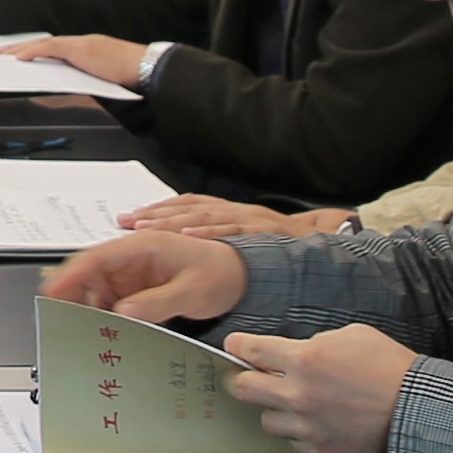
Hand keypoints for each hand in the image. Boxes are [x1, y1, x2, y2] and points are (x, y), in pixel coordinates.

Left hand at [7, 32, 153, 89]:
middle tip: (5, 52)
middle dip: (25, 46)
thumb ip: (89, 80)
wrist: (146, 67)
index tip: (25, 55)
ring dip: (23, 48)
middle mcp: (83, 43)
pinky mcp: (80, 49)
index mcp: (89, 49)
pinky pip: (51, 48)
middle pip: (47, 43)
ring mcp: (81, 44)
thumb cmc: (133, 76)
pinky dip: (34, 52)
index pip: (58, 48)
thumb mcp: (106, 79)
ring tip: (5, 54)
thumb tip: (76, 92)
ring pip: (45, 44)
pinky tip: (20, 58)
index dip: (40, 50)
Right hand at [40, 227, 247, 322]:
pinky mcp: (138, 291)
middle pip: (89, 275)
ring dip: (87, 310)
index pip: (96, 258)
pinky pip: (112, 304)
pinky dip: (103, 318)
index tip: (51, 291)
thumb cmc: (220, 273)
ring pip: (97, 291)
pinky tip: (101, 334)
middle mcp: (132, 259)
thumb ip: (158, 302)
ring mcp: (133, 276)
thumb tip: (123, 311)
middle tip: (55, 319)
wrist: (240, 278)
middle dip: (71, 295)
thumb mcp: (192, 290)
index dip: (70, 274)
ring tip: (77, 333)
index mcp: (143, 247)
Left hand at [126, 192, 327, 235]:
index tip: (130, 218)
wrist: (324, 243)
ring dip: (173, 222)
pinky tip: (188, 237)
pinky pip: (233, 231)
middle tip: (128, 222)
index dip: (157, 210)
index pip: (187, 205)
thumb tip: (183, 248)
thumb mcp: (247, 238)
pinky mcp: (263, 232)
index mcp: (231, 211)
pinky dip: (209, 233)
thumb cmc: (282, 244)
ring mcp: (250, 219)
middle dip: (155, 215)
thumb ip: (220, 239)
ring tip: (146, 227)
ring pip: (205, 216)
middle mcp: (237, 210)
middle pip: (189, 208)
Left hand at [214, 321, 416, 452]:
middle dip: (240, 380)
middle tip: (244, 378)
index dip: (239, 346)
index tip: (235, 347)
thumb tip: (297, 352)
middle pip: (244, 389)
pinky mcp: (320, 451)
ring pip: (266, 421)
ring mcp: (307, 427)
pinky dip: (300, 434)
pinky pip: (295, 443)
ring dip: (274, 410)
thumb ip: (317, 343)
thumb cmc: (392, 369)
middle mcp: (299, 395)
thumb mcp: (353, 335)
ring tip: (290, 405)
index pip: (252, 350)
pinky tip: (316, 424)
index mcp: (306, 359)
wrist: (419, 410)